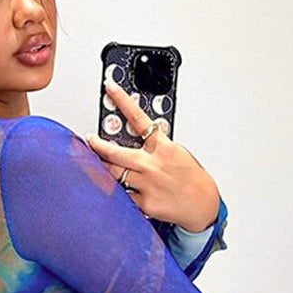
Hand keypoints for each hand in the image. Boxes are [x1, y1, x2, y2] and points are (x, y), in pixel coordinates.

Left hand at [85, 78, 219, 230]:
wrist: (202, 204)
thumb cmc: (191, 177)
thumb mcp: (176, 152)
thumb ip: (155, 145)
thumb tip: (136, 140)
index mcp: (162, 147)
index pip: (138, 118)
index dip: (122, 100)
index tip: (110, 88)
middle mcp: (151, 164)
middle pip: (114, 151)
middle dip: (97, 144)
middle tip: (90, 140)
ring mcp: (146, 184)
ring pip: (113, 173)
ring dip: (101, 166)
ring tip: (96, 162)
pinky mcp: (144, 202)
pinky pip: (123, 194)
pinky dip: (117, 190)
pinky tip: (113, 188)